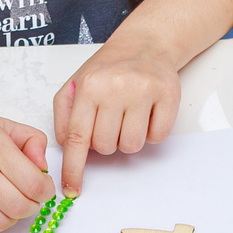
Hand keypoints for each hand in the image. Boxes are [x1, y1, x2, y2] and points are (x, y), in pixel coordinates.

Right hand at [0, 98, 51, 230]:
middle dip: (33, 205)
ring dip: (13, 216)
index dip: (46, 190)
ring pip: (1, 222)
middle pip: (21, 207)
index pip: (34, 184)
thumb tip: (43, 166)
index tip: (44, 186)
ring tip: (10, 201)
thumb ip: (28, 139)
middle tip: (30, 196)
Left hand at [52, 40, 181, 194]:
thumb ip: (64, 115)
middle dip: (106, 142)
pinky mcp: (168, 95)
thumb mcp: (76, 83)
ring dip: (129, 139)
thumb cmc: (109, 68)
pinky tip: (147, 113)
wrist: (145, 43)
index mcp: (89, 86)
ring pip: (132, 146)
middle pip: (106, 146)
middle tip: (111, 121)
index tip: (72, 189)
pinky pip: (157, 137)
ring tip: (129, 116)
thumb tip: (66, 146)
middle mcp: (115, 87)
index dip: (73, 168)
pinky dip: (152, 133)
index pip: (77, 137)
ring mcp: (144, 90)